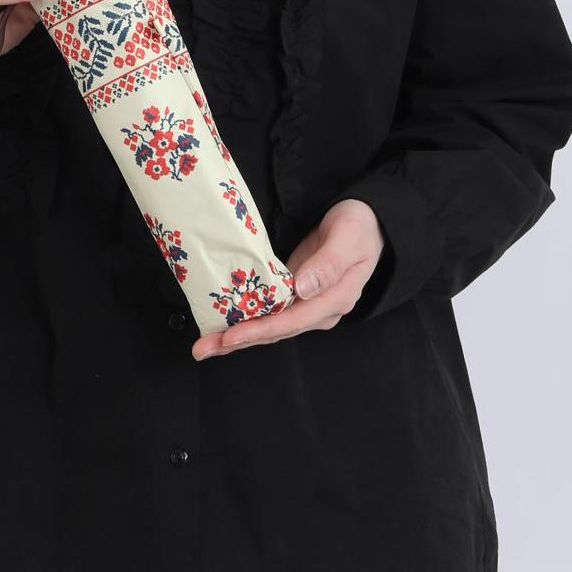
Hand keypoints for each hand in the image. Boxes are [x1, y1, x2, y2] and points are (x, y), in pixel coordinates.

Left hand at [191, 198, 385, 360]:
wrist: (368, 223)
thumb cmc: (360, 228)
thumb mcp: (348, 240)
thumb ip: (327, 265)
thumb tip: (302, 289)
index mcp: (334, 300)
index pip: (292, 321)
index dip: (261, 330)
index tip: (231, 336)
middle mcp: (318, 310)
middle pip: (275, 331)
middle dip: (238, 341)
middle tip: (203, 348)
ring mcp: (306, 305)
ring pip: (269, 327)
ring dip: (237, 336)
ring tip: (205, 344)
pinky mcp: (295, 295)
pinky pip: (268, 313)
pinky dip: (245, 320)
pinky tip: (222, 325)